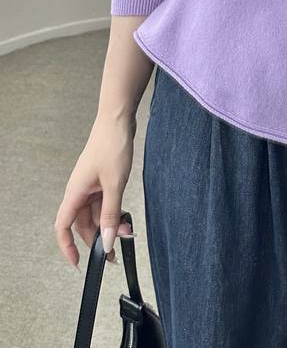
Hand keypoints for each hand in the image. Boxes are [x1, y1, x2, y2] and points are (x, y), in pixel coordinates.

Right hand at [54, 112, 135, 268]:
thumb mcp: (115, 184)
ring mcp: (91, 185)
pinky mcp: (102, 179)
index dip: (67, 246)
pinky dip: (114, 211)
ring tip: (127, 232)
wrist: (118, 120)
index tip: (78, 263)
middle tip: (114, 253)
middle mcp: (80, 191)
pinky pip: (104, 202)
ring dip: (109, 224)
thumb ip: (110, 214)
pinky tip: (126, 217)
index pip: (63, 227)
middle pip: (83, 223)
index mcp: (75, 193)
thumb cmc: (112, 146)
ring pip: (96, 213)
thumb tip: (107, 240)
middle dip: (97, 239)